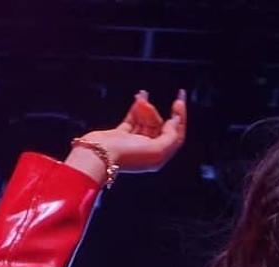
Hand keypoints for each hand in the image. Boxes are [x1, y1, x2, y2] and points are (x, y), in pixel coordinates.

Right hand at [69, 88, 187, 176]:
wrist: (98, 155)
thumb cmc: (126, 155)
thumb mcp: (157, 149)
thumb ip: (170, 136)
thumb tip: (175, 122)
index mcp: (158, 156)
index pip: (176, 135)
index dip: (180, 118)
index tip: (179, 100)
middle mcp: (148, 150)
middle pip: (160, 127)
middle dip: (155, 113)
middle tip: (148, 105)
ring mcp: (134, 143)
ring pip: (146, 121)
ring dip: (145, 109)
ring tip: (141, 99)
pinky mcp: (121, 135)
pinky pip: (133, 119)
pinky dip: (136, 108)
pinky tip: (139, 97)